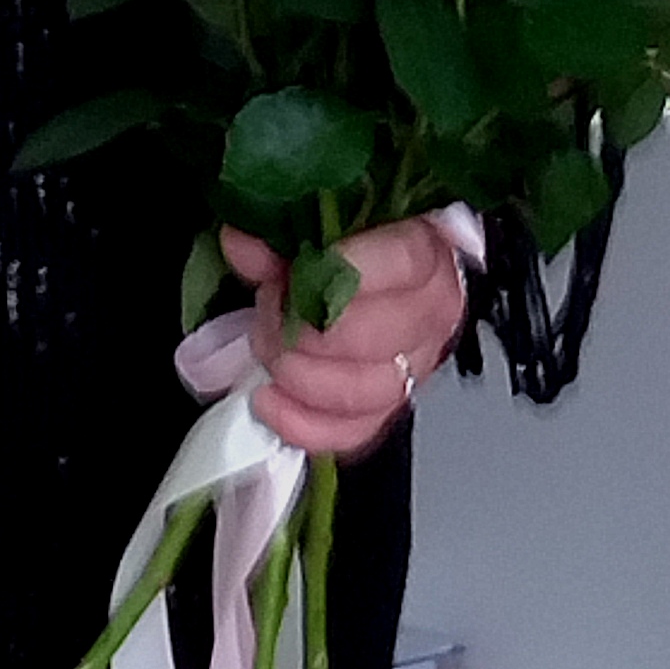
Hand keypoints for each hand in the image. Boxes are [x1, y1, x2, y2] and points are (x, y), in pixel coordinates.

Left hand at [220, 217, 467, 457]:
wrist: (358, 295)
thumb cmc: (340, 259)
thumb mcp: (312, 236)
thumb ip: (278, 239)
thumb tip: (241, 243)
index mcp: (423, 257)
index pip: (405, 263)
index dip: (349, 271)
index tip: (298, 277)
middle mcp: (428, 316)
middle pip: (375, 336)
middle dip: (305, 332)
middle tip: (269, 316)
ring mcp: (413, 369)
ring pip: (367, 391)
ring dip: (301, 376)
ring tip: (268, 354)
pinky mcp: (385, 410)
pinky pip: (351, 431)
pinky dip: (303, 423)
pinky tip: (269, 401)